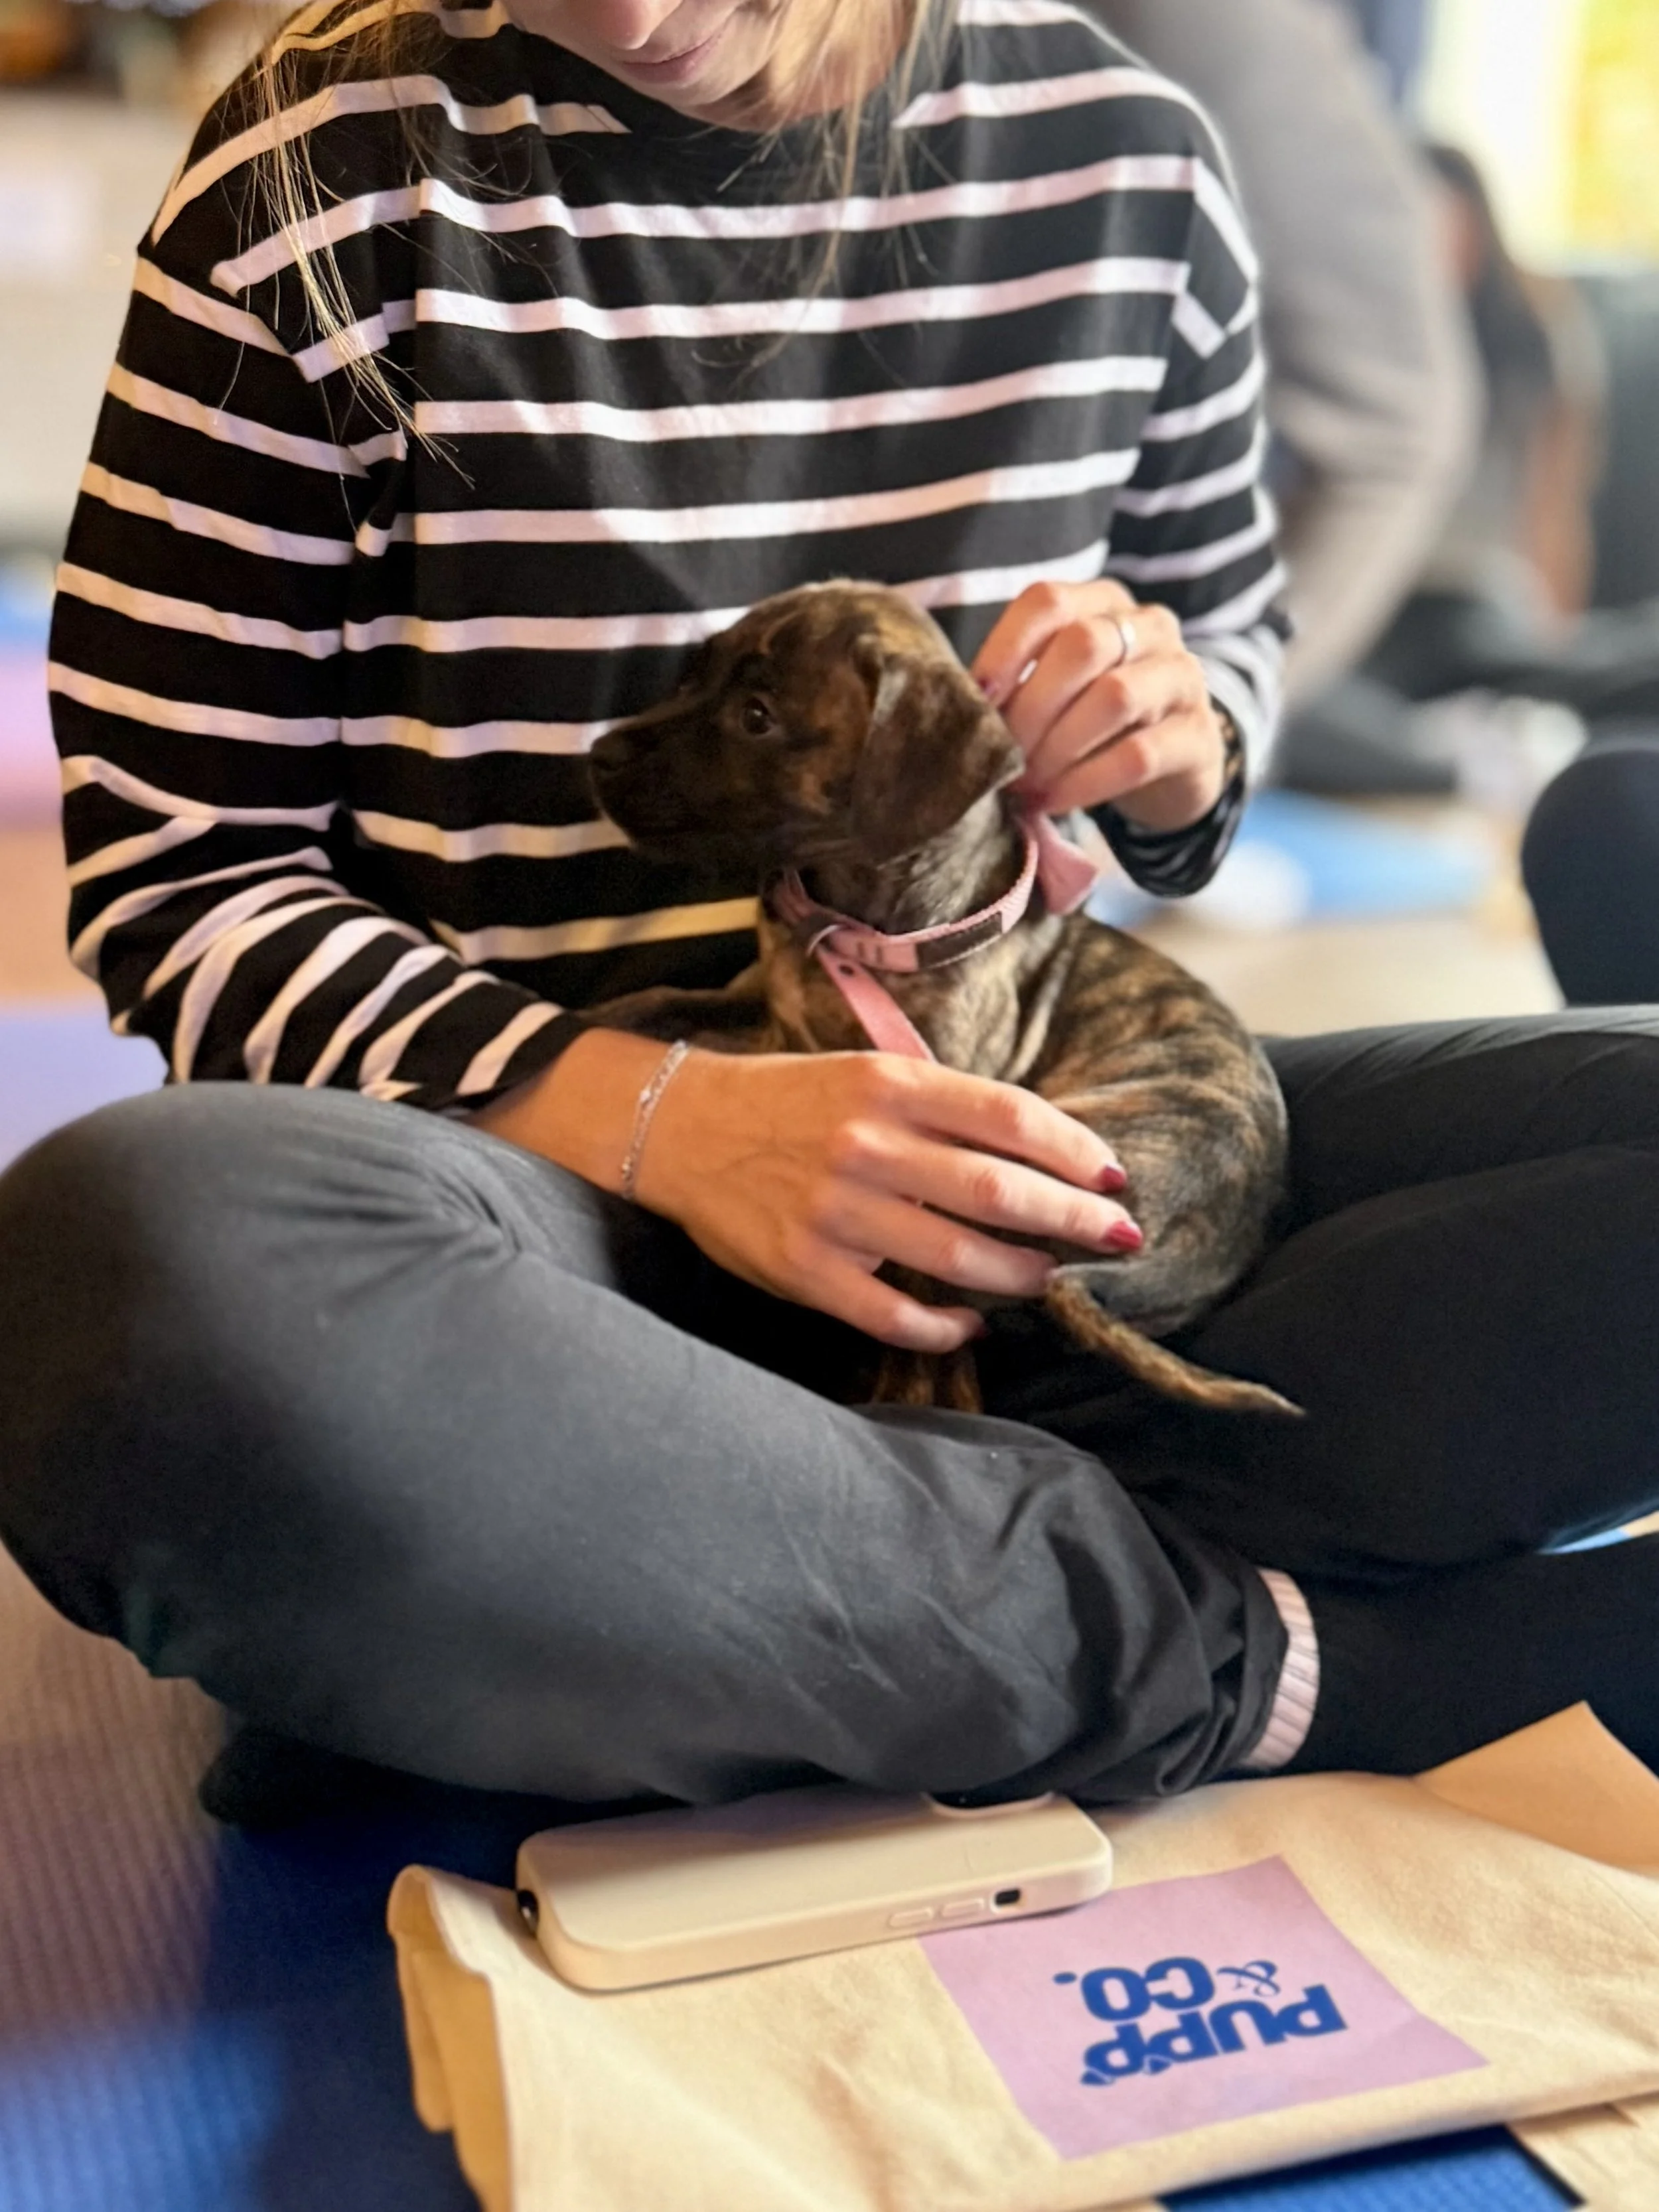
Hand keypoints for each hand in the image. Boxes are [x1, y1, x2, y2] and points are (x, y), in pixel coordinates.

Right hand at [631, 1048, 1138, 1351]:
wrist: (681, 1129)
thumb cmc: (791, 1102)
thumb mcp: (868, 1075)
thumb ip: (944, 1107)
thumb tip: (1041, 1152)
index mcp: (890, 1084)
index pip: (1009, 1117)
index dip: (1074, 1152)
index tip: (1114, 1176)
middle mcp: (868, 1146)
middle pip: (1001, 1191)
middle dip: (1075, 1220)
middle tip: (1118, 1238)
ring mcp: (837, 1213)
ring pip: (960, 1258)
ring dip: (1022, 1275)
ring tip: (1049, 1278)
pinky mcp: (807, 1270)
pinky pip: (895, 1315)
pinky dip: (946, 1327)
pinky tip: (972, 1323)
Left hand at [972, 579, 1232, 832]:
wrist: (1172, 764)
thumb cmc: (1092, 721)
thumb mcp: (1056, 690)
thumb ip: (1016, 687)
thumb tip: (958, 714)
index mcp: (1102, 602)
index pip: (1048, 601)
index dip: (1004, 649)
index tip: (976, 701)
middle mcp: (1149, 626)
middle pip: (1082, 646)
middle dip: (1030, 708)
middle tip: (1000, 757)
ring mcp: (1181, 676)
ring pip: (1115, 697)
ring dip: (1057, 748)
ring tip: (1025, 785)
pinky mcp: (1198, 735)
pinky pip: (1138, 756)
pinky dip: (1086, 782)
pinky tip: (1055, 801)